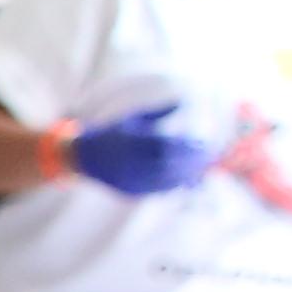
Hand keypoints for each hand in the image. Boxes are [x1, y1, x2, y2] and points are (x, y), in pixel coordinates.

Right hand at [49, 99, 221, 196]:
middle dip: (191, 162)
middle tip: (209, 158)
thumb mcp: (132, 118)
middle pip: (170, 163)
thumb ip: (158, 112)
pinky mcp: (129, 190)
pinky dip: (173, 186)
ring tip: (201, 170)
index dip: (189, 146)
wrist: (82, 157)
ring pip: (165, 179)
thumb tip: (183, 101)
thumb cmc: (112, 134)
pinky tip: (185, 181)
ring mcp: (129, 177)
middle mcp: (130, 160)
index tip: (204, 144)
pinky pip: (156, 190)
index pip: (168, 144)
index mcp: (132, 140)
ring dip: (186, 176)